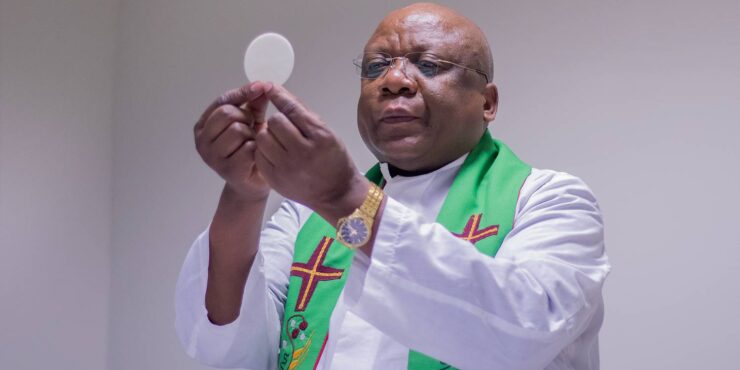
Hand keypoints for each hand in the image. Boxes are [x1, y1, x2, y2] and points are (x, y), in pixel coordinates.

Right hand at [194, 82, 273, 201]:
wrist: (252, 184)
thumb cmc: (248, 151)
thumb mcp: (250, 123)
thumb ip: (253, 104)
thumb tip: (263, 85)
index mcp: (203, 126)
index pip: (222, 101)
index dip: (242, 93)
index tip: (261, 86)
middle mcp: (202, 141)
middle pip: (227, 114)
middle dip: (246, 117)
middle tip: (252, 128)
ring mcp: (212, 157)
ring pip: (238, 130)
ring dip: (252, 135)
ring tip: (252, 143)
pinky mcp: (226, 170)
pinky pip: (247, 148)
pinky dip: (256, 149)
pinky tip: (255, 155)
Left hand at [253, 85, 368, 223]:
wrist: (336, 194)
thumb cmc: (333, 160)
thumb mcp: (326, 133)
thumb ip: (304, 114)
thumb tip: (279, 93)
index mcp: (320, 136)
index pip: (292, 109)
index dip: (279, 95)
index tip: (270, 88)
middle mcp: (302, 152)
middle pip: (275, 122)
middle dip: (278, 120)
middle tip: (285, 128)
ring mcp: (287, 167)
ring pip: (263, 137)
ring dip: (268, 134)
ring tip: (279, 140)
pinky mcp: (275, 179)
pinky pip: (259, 155)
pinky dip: (264, 150)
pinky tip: (275, 153)